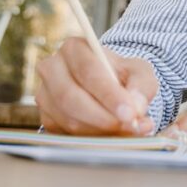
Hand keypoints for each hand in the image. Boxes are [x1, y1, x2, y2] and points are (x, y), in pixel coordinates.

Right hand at [36, 37, 157, 135]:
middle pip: (70, 96)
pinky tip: (111, 135)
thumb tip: (136, 108)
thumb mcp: (139, 72)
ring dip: (99, 130)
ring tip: (127, 131)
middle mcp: (52, 68)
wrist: (108, 86)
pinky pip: (65, 133)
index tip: (129, 113)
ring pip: (67, 118)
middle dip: (102, 117)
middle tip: (128, 127)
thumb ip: (142, 86)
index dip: (108, 94)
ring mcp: (44, 94)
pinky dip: (91, 139)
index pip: (88, 71)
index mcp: (74, 48)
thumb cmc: (122, 75)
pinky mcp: (45, 117)